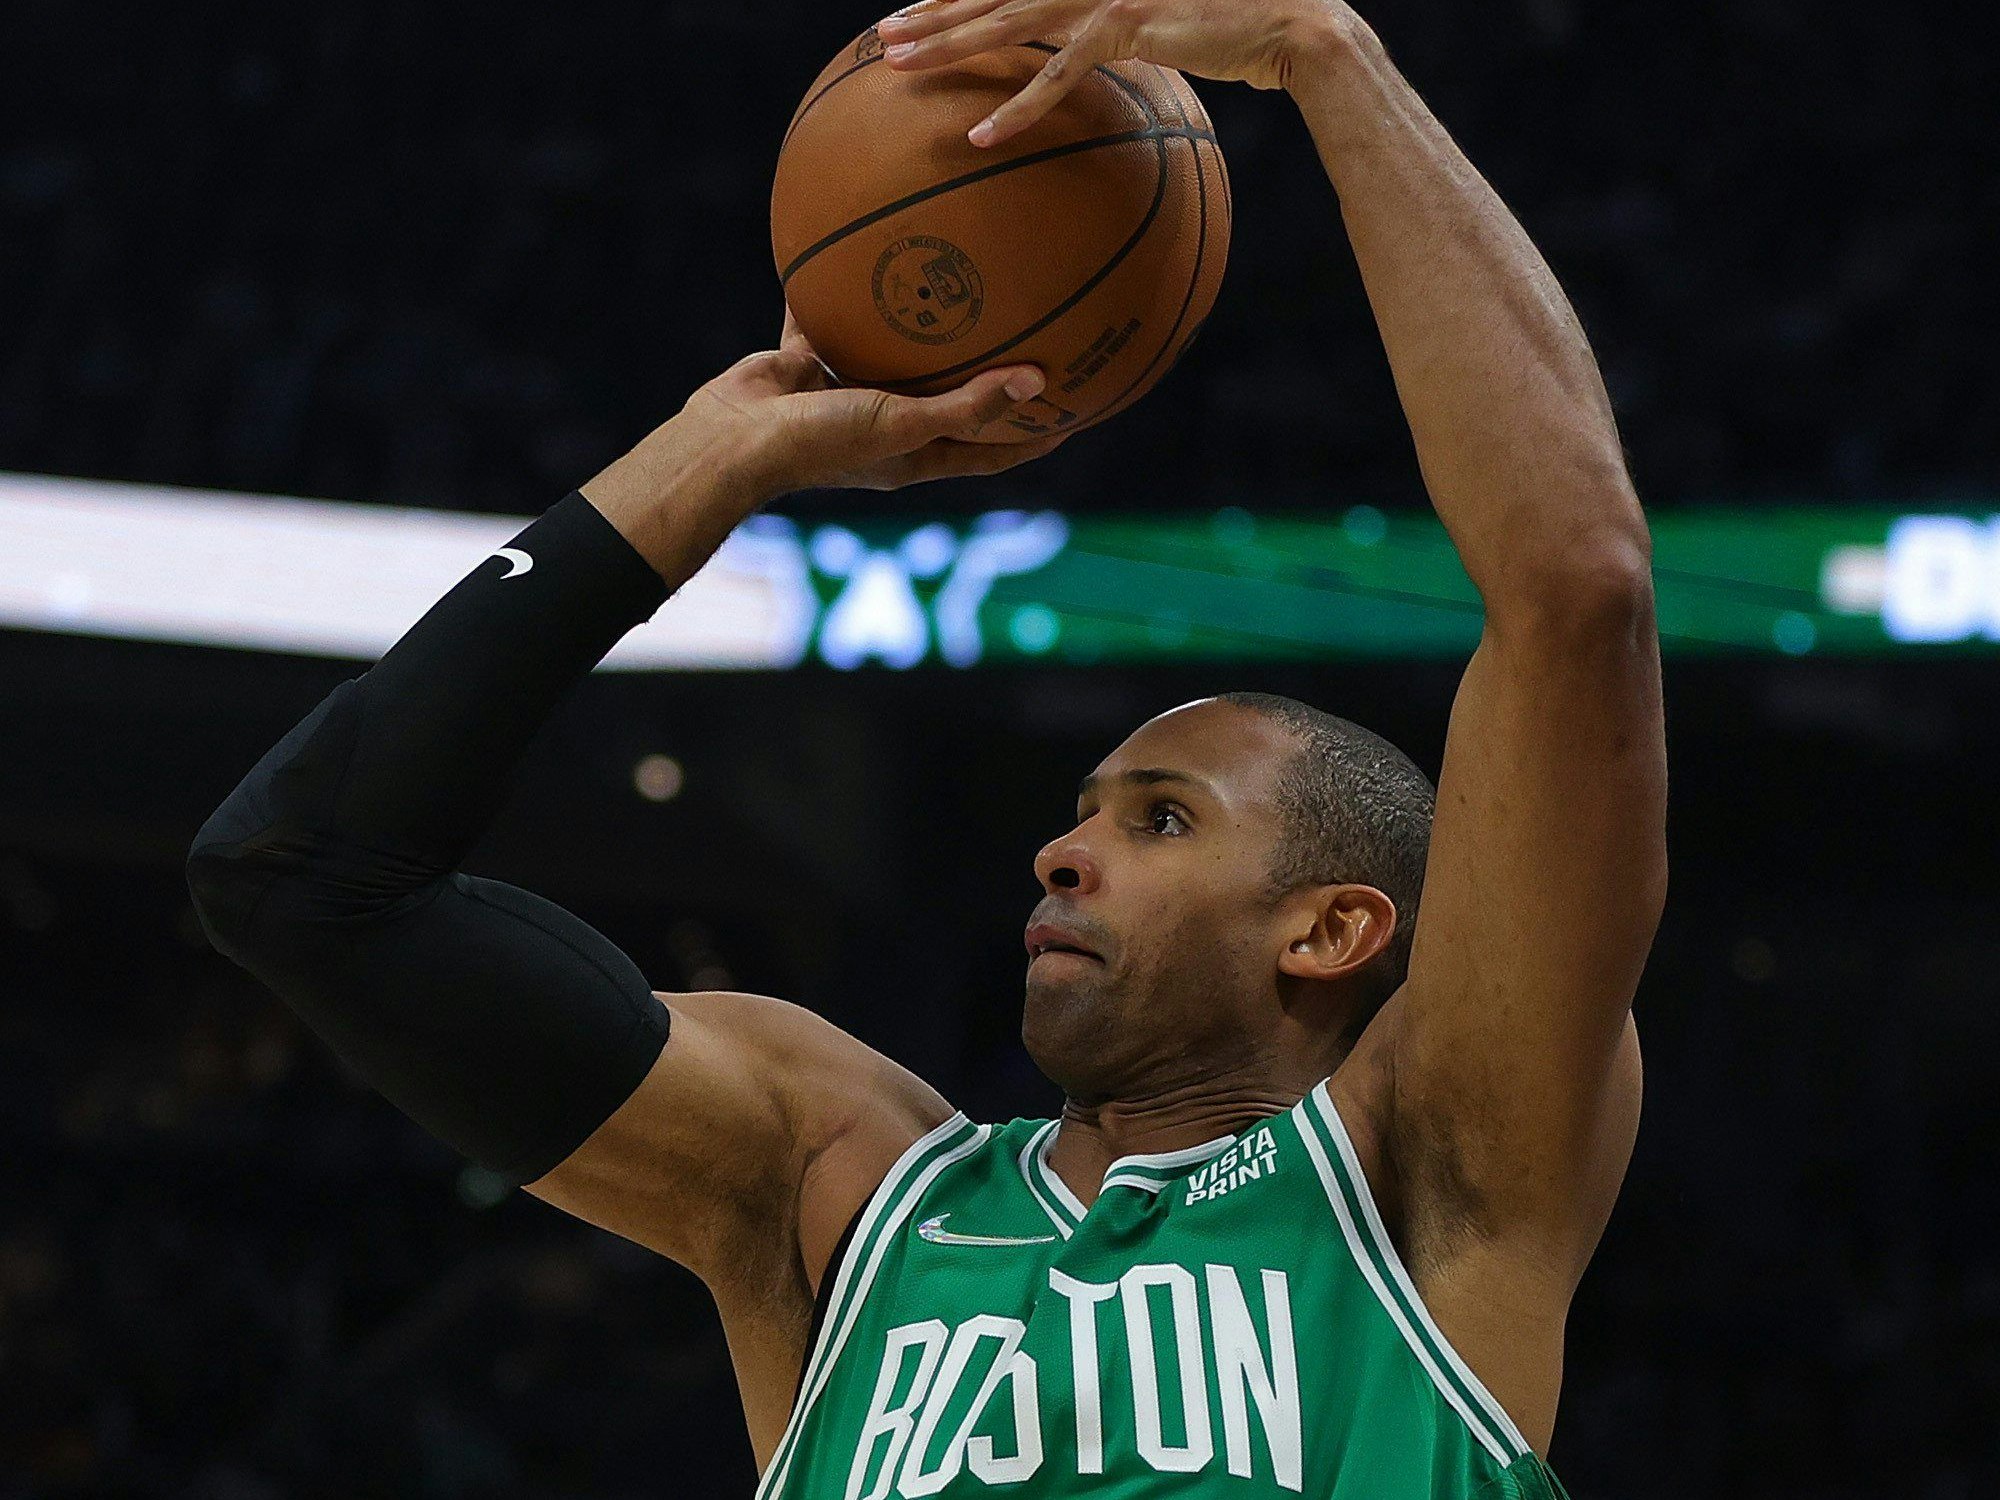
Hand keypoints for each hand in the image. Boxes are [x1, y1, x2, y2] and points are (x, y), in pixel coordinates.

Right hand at [692, 310, 1060, 497]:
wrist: (734, 437)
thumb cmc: (822, 444)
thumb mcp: (903, 425)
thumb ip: (965, 405)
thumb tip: (1036, 382)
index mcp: (914, 454)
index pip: (991, 451)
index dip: (1035, 436)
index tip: (1080, 407)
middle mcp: (886, 425)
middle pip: (951, 399)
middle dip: (987, 372)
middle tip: (1033, 332)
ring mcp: (847, 393)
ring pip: (896, 354)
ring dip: (921, 327)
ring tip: (958, 279)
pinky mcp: (809, 362)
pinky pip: (835, 319)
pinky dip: (848, 290)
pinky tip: (871, 246)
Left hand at [876, 0, 1348, 145]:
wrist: (1295, 21)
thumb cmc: (1243, 19)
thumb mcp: (1173, 14)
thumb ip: (1129, 23)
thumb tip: (1106, 48)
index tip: (919, 8)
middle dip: (933, 12)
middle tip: (885, 36)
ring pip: (1007, 21)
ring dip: (949, 46)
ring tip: (899, 66)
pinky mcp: (1127, 23)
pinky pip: (1057, 77)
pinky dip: (1018, 109)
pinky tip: (979, 134)